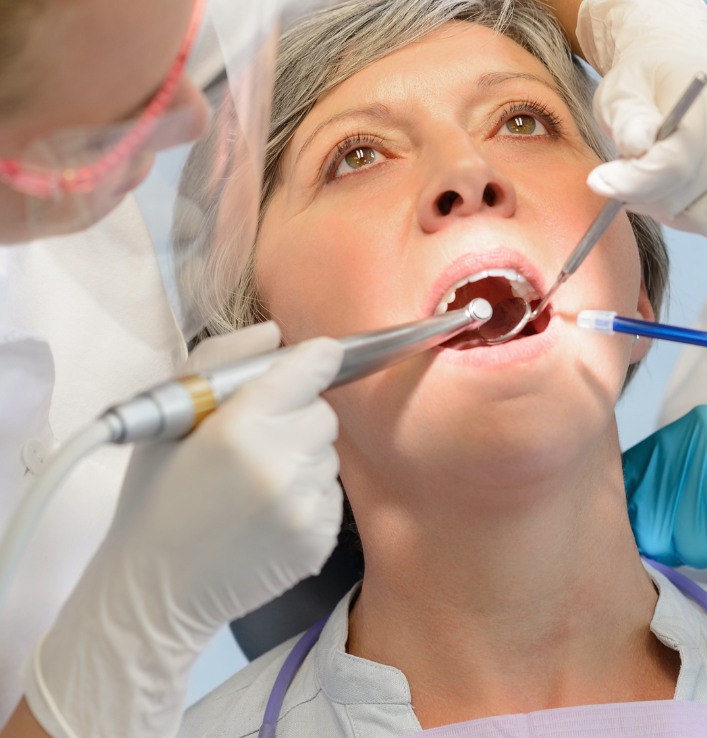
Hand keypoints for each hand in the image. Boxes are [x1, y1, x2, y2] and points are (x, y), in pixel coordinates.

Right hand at [24, 324, 343, 737]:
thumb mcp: (170, 419)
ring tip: (257, 480)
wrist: (153, 594)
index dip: (315, 360)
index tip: (318, 357)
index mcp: (239, 428)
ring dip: (304, 456)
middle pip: (324, 412)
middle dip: (298, 415)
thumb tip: (275, 333)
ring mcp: (303, 507)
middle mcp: (279, 465)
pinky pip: (332, 494)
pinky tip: (268, 512)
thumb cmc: (156, 499)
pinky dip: (308, 494)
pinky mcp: (319, 541)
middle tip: (260, 436)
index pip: (309, 371)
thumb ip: (222, 361)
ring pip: (329, 453)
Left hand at [576, 0, 706, 241]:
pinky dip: (705, 224)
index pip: (674, 163)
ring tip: (656, 186)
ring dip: (673, 214)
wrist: (684, 78)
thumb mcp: (621, 92)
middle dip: (647, 198)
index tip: (600, 182)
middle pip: (689, 200)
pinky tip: (686, 197)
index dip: (632, 183)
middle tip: (628, 180)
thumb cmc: (647, 87)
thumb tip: (637, 146)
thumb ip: (627, 118)